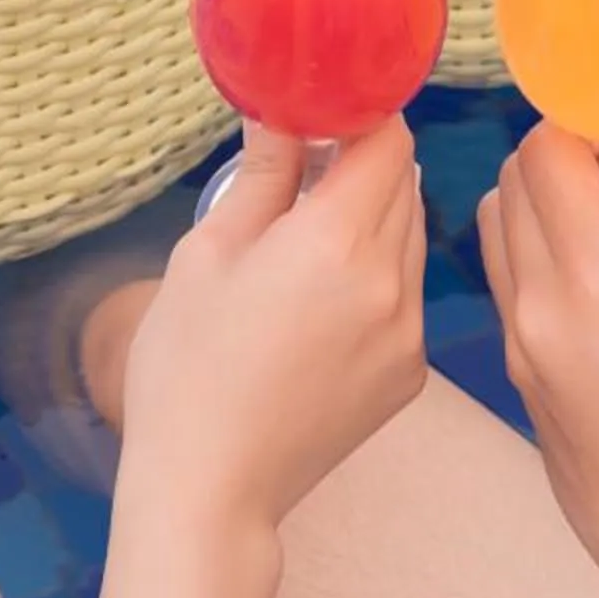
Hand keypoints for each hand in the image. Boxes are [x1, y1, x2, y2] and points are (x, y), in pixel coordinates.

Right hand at [115, 119, 428, 535]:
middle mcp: (390, 283)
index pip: (390, 141)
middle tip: (306, 168)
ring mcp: (408, 333)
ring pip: (410, 236)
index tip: (322, 115)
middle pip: (405, 183)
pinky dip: (377, 277)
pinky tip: (318, 302)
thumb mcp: (209, 253)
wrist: (210, 486)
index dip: (360, 116)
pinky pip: (408, 295)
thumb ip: (262, 174)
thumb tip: (281, 110)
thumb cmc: (188, 366)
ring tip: (306, 241)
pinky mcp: (410, 373)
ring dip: (372, 218)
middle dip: (364, 162)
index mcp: (336, 243)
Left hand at [480, 123, 598, 597]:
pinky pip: (505, 279)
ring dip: (540, 199)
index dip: (587, 124)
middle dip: (564, 154)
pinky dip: (534, 248)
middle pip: (512, 179)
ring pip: (495, 224)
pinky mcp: (516, 373)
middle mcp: (541, 304)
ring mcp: (519, 343)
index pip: (547, 151)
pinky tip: (597, 270)